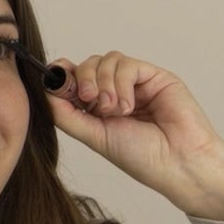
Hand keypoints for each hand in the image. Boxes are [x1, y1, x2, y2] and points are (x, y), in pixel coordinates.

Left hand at [44, 51, 223, 220]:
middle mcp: (118, 92)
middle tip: (91, 102)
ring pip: (107, 60)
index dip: (64, 76)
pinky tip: (129, 106)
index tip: (55, 80)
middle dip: (84, 80)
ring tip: (115, 110)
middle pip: (89, 64)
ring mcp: (137, 83)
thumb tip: (45, 91)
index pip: (76, 79)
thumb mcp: (94, 136)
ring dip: (104, 83)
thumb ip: (68, 115)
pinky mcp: (155, 76)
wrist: (178, 163)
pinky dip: (122, 83)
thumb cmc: (143, 158)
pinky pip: (127, 64)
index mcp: (101, 108)